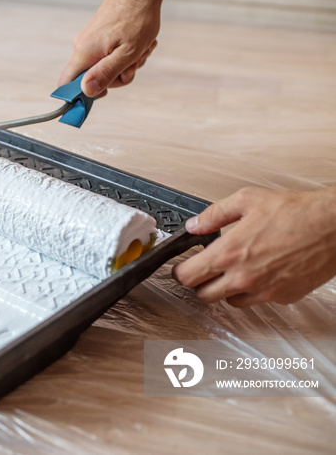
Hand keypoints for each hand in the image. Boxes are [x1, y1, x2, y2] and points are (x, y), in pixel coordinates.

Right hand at [58, 0, 165, 96]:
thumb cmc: (137, 18)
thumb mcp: (127, 53)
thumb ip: (105, 74)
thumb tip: (86, 92)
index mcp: (84, 53)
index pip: (67, 84)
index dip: (81, 96)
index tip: (102, 95)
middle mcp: (82, 47)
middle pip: (92, 79)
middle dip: (117, 77)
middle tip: (134, 64)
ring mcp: (90, 42)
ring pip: (104, 67)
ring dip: (125, 64)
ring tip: (140, 50)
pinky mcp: (98, 37)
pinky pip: (108, 55)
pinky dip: (124, 54)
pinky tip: (137, 44)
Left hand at [172, 187, 335, 306]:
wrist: (334, 226)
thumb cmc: (297, 212)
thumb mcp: (247, 200)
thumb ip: (214, 215)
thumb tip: (194, 225)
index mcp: (228, 254)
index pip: (187, 277)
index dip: (180, 271)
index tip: (183, 267)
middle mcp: (243, 277)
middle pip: (203, 295)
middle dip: (200, 283)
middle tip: (205, 270)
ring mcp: (263, 291)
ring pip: (229, 301)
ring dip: (225, 289)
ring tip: (234, 270)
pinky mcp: (282, 297)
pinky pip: (257, 301)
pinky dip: (252, 291)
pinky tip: (258, 273)